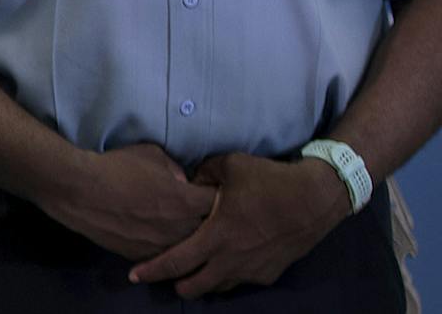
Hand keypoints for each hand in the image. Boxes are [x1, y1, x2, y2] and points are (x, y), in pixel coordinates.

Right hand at [37, 144, 216, 260]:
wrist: (80, 190)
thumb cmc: (116, 167)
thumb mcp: (152, 154)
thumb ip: (175, 169)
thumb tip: (182, 182)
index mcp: (187, 201)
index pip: (219, 202)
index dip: (214, 194)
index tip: (207, 190)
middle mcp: (181, 228)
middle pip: (208, 229)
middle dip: (205, 219)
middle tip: (191, 208)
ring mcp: (162, 246)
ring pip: (187, 246)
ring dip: (184, 235)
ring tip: (170, 223)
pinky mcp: (143, 256)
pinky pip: (163, 253)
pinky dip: (161, 244)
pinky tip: (150, 232)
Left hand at [129, 152, 347, 296]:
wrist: (317, 199)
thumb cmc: (270, 180)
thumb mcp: (228, 166)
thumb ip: (201, 174)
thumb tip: (187, 182)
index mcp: (217, 237)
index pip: (176, 262)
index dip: (152, 271)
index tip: (134, 274)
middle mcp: (232, 261)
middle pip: (193, 287)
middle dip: (175, 284)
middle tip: (165, 275)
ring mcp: (253, 270)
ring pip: (218, 286)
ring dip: (202, 281)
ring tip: (192, 269)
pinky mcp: (270, 273)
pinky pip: (240, 280)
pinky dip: (227, 275)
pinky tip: (224, 262)